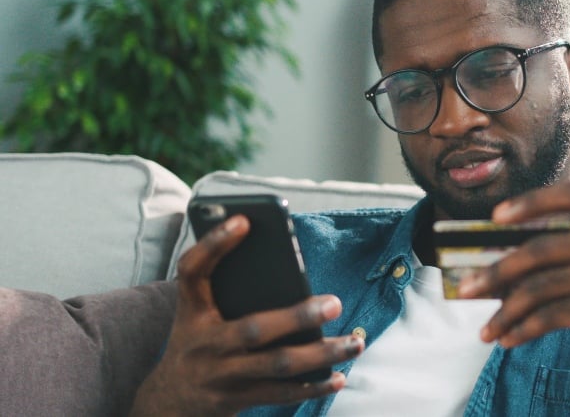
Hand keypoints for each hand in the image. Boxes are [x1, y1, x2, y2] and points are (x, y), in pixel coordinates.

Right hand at [130, 215, 363, 415]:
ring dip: (321, 354)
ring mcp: (220, 375)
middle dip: (298, 317)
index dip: (214, 245)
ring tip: (355, 342)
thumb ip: (229, 291)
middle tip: (335, 303)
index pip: (193, 271)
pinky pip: (281, 393)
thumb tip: (291, 272)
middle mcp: (204, 342)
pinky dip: (313, 386)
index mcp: (192, 310)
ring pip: (277, 364)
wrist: (167, 403)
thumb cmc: (199, 343)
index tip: (245, 220)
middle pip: (254, 328)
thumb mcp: (198, 315)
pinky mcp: (235, 400)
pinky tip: (339, 377)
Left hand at [456, 181, 569, 414]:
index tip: (498, 216)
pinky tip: (509, 340)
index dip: (531, 201)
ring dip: (505, 309)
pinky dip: (523, 329)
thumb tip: (524, 261)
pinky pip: (553, 315)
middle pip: (542, 246)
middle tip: (466, 287)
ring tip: (486, 329)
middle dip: (497, 268)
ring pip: (541, 284)